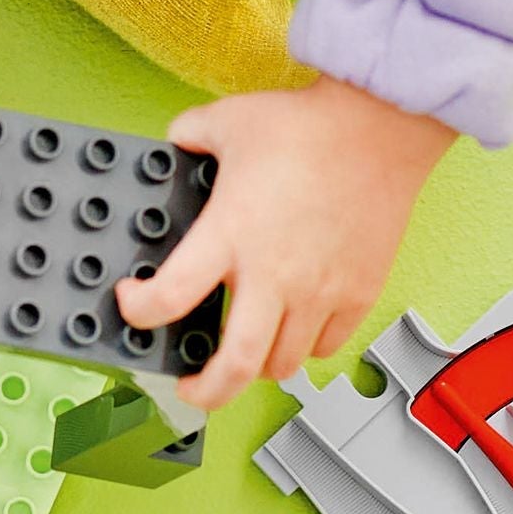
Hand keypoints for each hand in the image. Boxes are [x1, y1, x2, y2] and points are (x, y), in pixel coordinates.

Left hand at [116, 75, 454, 405]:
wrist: (379, 127)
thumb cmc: (308, 126)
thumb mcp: (226, 122)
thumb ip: (188, 138)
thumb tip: (175, 146)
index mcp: (230, 234)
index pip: (169, 297)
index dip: (139, 311)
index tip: (133, 304)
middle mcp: (274, 274)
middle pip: (235, 367)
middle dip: (204, 391)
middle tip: (190, 387)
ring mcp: (319, 290)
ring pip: (283, 364)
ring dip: (257, 365)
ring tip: (244, 350)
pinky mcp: (358, 293)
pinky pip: (328, 346)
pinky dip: (306, 347)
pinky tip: (295, 327)